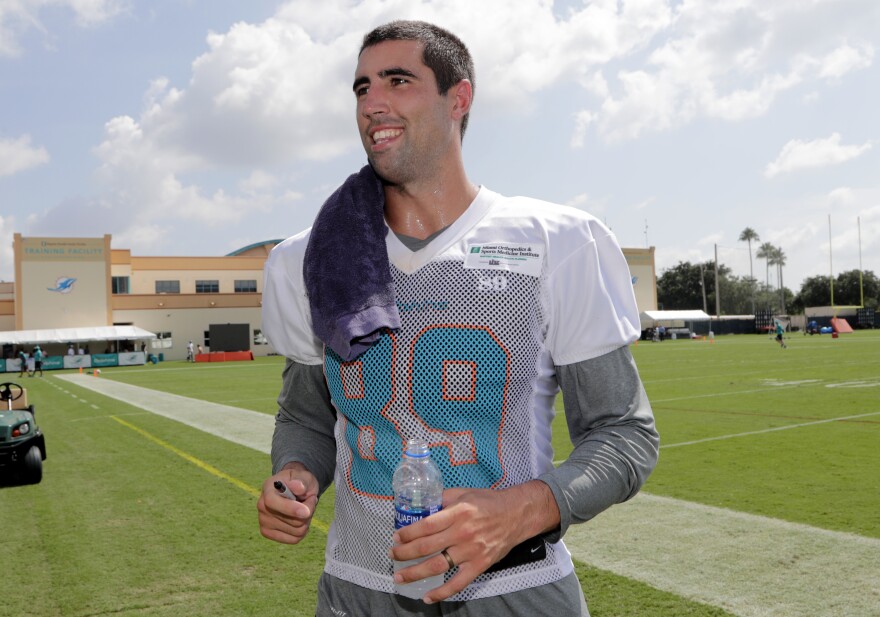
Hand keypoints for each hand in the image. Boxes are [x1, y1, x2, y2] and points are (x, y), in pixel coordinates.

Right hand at [257, 462, 318, 543]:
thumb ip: (301, 481)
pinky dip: (303, 530)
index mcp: (268, 488)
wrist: (294, 489)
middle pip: (293, 521)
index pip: (273, 502)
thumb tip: (298, 487)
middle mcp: (262, 506)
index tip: (306, 511)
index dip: (290, 509)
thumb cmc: (299, 482)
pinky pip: (294, 539)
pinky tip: (300, 519)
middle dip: (308, 510)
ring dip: (307, 520)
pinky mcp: (268, 533)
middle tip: (310, 500)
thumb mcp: (303, 476)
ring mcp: (263, 521)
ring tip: (305, 508)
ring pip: (297, 531)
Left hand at [389, 480, 558, 602]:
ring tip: (399, 576)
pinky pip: (458, 583)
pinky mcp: (480, 565)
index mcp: (458, 512)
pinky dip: (442, 592)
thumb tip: (421, 504)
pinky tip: (428, 596)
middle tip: (393, 554)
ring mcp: (471, 551)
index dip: (408, 533)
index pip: (426, 525)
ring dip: (415, 572)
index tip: (396, 537)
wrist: (516, 515)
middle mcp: (463, 532)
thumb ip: (443, 498)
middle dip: (405, 553)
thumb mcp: (464, 493)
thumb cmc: (488, 502)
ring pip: (438, 565)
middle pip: (427, 546)